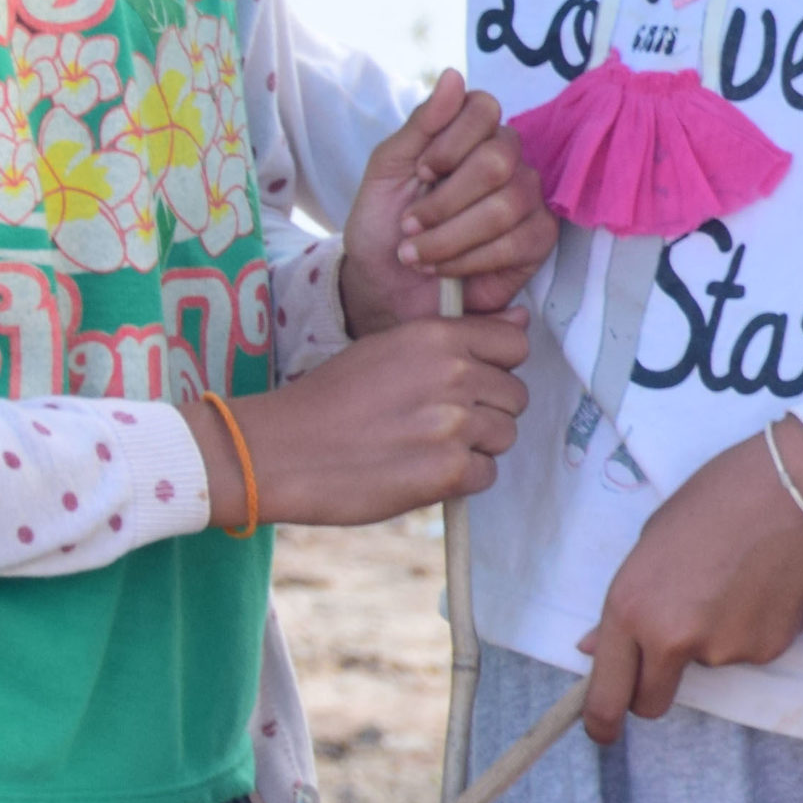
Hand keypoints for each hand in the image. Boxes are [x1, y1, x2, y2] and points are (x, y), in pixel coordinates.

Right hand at [181, 311, 529, 528]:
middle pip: (514, 394)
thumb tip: (521, 322)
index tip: (472, 381)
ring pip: (505, 435)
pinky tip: (421, 471)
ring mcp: (454, 423)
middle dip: (487, 410)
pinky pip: (486, 475)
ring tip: (427, 447)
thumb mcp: (389, 349)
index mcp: (436, 336)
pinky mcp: (449, 472)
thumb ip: (456, 337)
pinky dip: (461, 479)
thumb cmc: (331, 398)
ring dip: (477, 446)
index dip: (497, 365)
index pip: (514, 343)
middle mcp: (452, 373)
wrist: (282, 450)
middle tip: (439, 422)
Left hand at [340, 69, 555, 332]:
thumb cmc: (384, 223)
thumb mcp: (387, 169)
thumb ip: (421, 124)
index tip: (419, 174)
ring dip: (449, 236)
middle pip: (496, 159)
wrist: (383, 285)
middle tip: (410, 224)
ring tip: (415, 254)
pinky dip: (469, 260)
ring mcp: (528, 198)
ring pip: (506, 205)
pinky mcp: (539, 240)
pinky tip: (442, 269)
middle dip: (444, 201)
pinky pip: (516, 242)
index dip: (449, 144)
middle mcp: (507, 158)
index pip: (484, 108)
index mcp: (470, 132)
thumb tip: (453, 75)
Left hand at [577, 416, 802, 743]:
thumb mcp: (651, 540)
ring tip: (728, 579)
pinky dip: (745, 629)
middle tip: (669, 648)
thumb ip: (627, 603)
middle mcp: (672, 638)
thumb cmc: (716, 497)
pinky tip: (758, 585)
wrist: (795, 487)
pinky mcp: (766, 653)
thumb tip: (592, 647)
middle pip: (651, 703)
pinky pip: (743, 651)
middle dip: (652, 688)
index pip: (607, 692)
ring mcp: (723, 651)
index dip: (600, 720)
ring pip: (703, 667)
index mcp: (631, 606)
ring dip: (707, 639)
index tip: (602, 730)